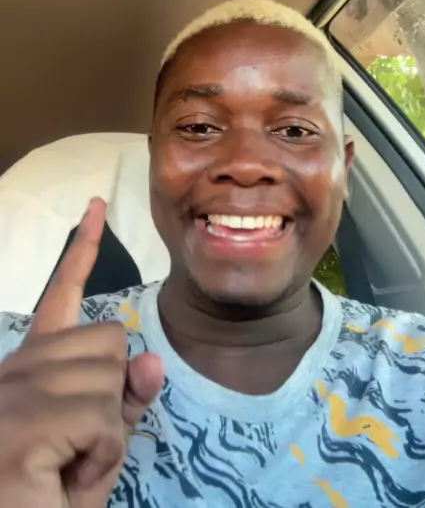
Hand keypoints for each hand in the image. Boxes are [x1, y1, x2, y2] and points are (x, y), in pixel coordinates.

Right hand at [0, 198, 163, 507]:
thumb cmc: (49, 495)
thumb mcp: (98, 447)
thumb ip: (124, 401)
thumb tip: (150, 358)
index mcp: (31, 367)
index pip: (63, 295)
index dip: (84, 248)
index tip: (97, 207)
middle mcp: (17, 368)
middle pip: (111, 341)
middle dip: (112, 396)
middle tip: (73, 446)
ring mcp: (13, 392)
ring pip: (113, 378)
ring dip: (106, 435)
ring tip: (64, 464)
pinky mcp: (21, 424)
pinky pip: (105, 422)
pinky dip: (101, 459)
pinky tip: (61, 475)